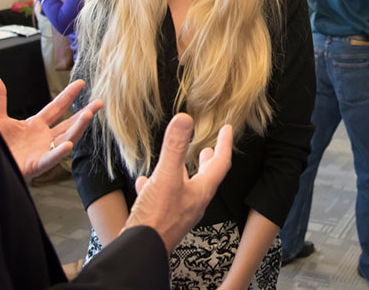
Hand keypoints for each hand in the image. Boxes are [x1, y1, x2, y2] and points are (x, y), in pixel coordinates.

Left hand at [0, 75, 98, 178]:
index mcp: (36, 125)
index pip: (56, 107)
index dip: (68, 95)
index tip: (80, 82)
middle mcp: (43, 138)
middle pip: (68, 123)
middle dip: (85, 113)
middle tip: (99, 102)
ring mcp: (42, 152)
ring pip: (66, 139)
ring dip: (78, 128)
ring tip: (89, 115)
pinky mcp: (36, 166)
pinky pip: (50, 159)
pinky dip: (59, 153)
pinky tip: (68, 145)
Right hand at [125, 113, 232, 253]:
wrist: (141, 250)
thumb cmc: (157, 217)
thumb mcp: (166, 176)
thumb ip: (175, 147)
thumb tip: (185, 118)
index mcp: (201, 191)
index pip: (220, 163)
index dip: (225, 144)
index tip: (228, 129)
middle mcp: (193, 203)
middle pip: (206, 178)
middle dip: (208, 161)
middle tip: (210, 148)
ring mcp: (178, 213)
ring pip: (184, 188)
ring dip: (184, 173)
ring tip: (179, 162)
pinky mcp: (162, 220)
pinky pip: (163, 199)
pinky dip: (157, 186)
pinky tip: (144, 182)